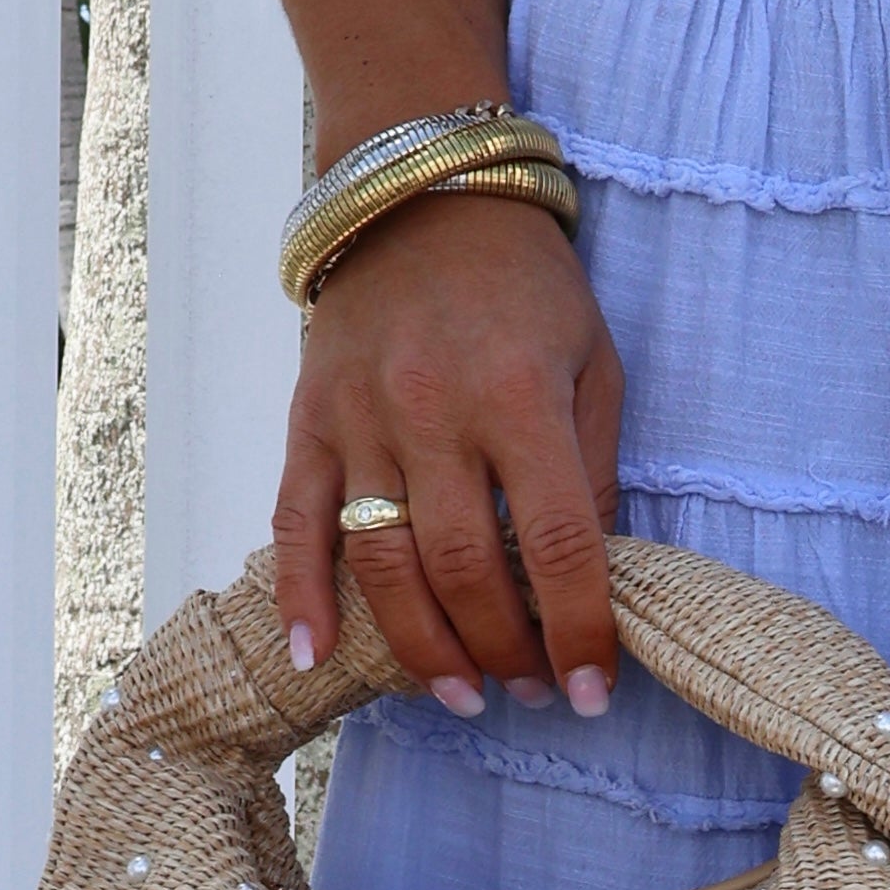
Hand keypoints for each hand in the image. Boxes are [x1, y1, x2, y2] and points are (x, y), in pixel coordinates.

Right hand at [271, 182, 627, 712]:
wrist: (420, 193)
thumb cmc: (524, 286)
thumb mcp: (593, 364)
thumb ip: (593, 470)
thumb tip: (588, 580)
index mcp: (520, 397)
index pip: (556, 543)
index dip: (576, 631)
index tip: (591, 692)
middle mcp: (434, 411)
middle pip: (466, 568)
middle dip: (504, 650)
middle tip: (529, 690)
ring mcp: (362, 418)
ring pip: (383, 562)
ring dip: (423, 649)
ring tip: (461, 696)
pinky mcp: (311, 419)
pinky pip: (296, 521)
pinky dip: (300, 596)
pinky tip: (317, 658)